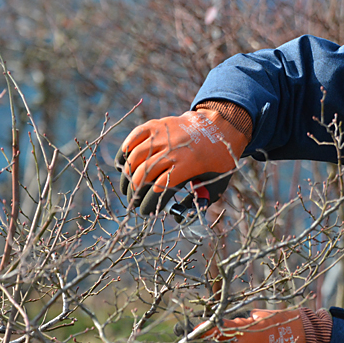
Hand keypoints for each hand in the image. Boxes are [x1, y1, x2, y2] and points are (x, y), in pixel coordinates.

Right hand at [115, 109, 248, 214]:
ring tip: (127, 187)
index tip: (143, 212)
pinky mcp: (157, 125)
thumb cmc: (217, 160)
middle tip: (133, 202)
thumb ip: (199, 201)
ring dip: (128, 176)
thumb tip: (178, 217)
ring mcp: (163, 135)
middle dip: (135, 193)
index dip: (148, 203)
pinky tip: (123, 165)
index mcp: (188, 165)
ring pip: (135, 157)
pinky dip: (125, 152)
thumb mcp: (216, 183)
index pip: (159, 189)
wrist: (220, 127)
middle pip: (144, 175)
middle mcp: (173, 150)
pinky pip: (134, 138)